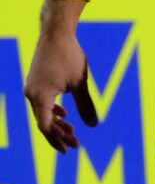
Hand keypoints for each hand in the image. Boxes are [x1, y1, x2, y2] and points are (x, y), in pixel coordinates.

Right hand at [24, 0, 96, 152]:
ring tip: (72, 131)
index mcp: (40, 97)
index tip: (70, 149)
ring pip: (42, 113)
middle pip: (43, 122)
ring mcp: (31, 88)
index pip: (45, 126)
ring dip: (56, 123)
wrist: (55, 34)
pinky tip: (65, 115)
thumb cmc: (69, 57)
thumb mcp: (80, 83)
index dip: (57, 140)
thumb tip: (94, 126)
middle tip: (77, 144)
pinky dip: (52, 111)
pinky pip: (41, 103)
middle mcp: (31, 94)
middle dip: (59, 134)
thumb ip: (86, 105)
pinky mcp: (35, 82)